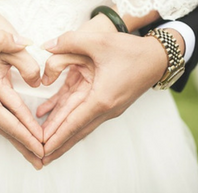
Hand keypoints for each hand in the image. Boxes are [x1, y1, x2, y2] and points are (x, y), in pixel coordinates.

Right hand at [0, 31, 43, 168]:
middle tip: (43, 161)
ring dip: (19, 141)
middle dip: (26, 147)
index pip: (10, 122)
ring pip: (3, 129)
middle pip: (8, 133)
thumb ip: (2, 40)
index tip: (42, 147)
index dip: (28, 135)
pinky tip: (17, 135)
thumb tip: (26, 42)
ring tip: (33, 154)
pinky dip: (10, 131)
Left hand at [38, 30, 167, 164]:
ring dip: (63, 135)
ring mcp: (107, 108)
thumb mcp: (99, 41)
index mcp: (101, 98)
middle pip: (76, 131)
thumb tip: (46, 46)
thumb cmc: (130, 51)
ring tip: (47, 146)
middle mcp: (104, 108)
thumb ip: (69, 41)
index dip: (56, 137)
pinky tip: (52, 115)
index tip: (42, 150)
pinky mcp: (107, 103)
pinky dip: (68, 117)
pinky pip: (84, 113)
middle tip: (40, 157)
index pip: (73, 123)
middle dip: (57, 144)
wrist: (157, 58)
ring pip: (80, 125)